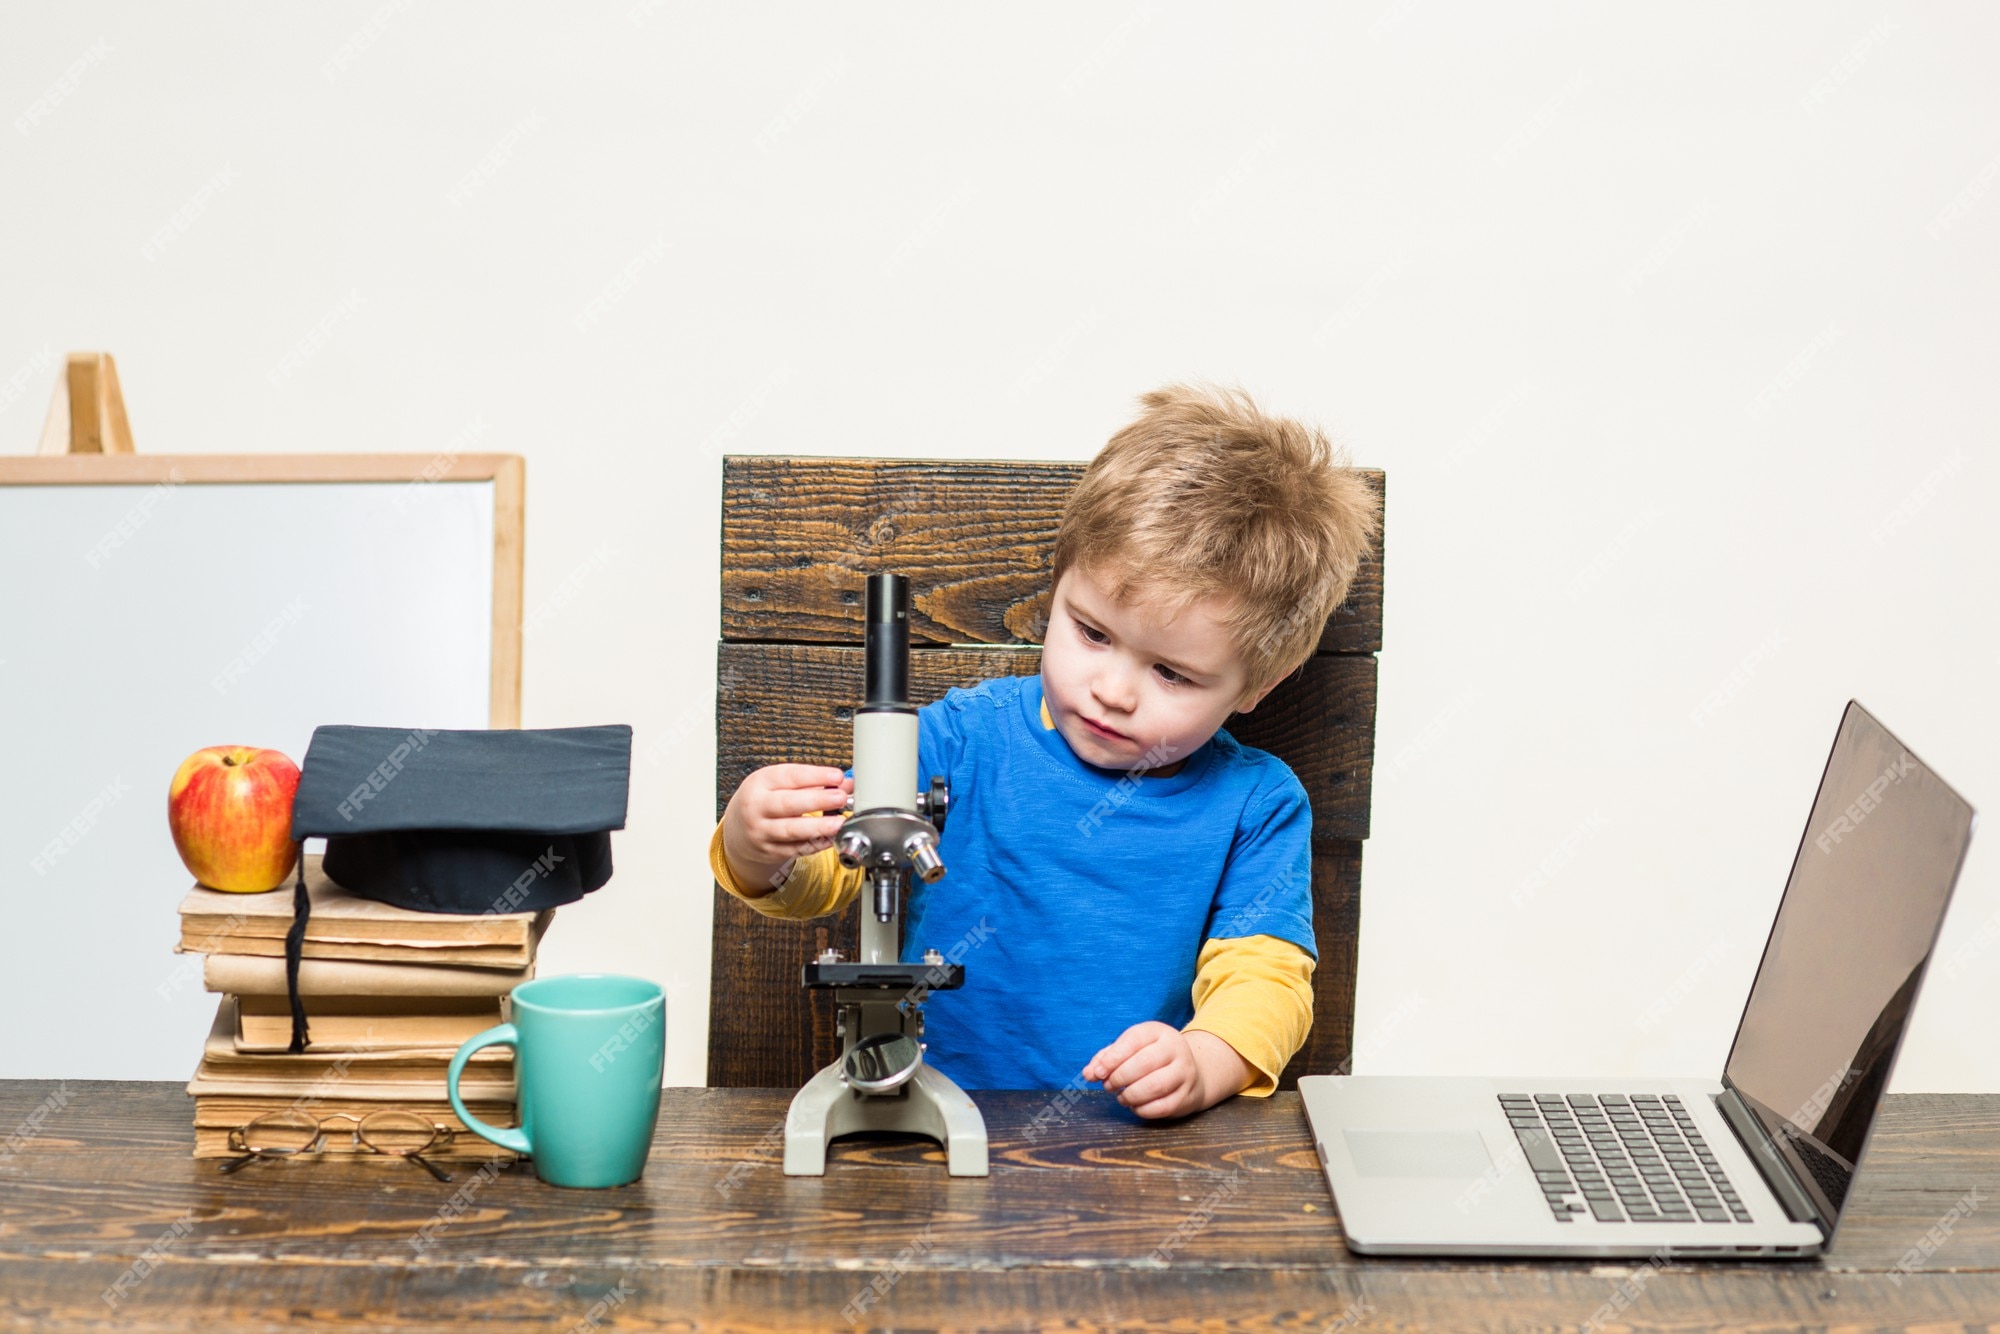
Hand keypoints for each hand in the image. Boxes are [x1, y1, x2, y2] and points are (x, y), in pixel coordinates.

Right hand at [721, 764, 853, 894]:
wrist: (739, 829)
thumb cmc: (765, 799)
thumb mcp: (779, 783)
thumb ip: (811, 781)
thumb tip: (845, 783)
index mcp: (760, 783)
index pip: (789, 776)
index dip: (815, 776)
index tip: (837, 776)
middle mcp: (756, 807)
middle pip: (788, 804)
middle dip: (817, 801)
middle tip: (841, 798)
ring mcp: (761, 831)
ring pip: (791, 831)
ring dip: (819, 827)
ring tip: (840, 823)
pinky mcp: (769, 852)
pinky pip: (795, 849)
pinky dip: (815, 844)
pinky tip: (831, 838)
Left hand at [1082, 1021, 1207, 1119]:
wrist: (1192, 1072)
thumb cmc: (1152, 1059)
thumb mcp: (1131, 1049)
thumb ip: (1107, 1058)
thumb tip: (1088, 1074)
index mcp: (1158, 1032)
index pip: (1133, 1040)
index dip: (1112, 1058)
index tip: (1097, 1072)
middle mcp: (1175, 1049)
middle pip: (1144, 1063)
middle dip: (1119, 1077)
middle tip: (1108, 1086)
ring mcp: (1185, 1072)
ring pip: (1154, 1086)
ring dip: (1130, 1095)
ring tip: (1121, 1097)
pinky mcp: (1187, 1096)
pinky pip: (1162, 1107)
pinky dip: (1142, 1110)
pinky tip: (1135, 1106)